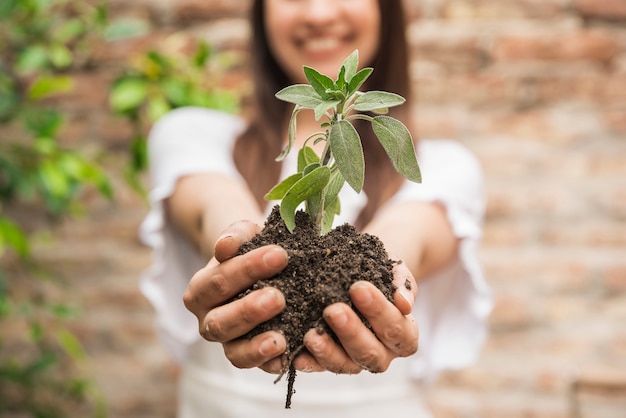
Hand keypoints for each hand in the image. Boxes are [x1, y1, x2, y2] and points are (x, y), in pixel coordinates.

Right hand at [183, 220, 289, 372]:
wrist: (263, 264)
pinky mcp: (250, 357)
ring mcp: (228, 343)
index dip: (247, 269)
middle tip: (278, 298)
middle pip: (221, 321)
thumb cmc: (250, 248)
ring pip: (234, 352)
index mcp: (200, 291)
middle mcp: (208, 321)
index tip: (280, 255)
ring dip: (256, 346)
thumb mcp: (243, 234)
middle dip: (249, 311)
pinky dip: (271, 364)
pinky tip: (289, 357)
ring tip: (280, 339)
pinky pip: (257, 367)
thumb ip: (234, 236)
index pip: (218, 281)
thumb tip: (224, 247)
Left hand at [294, 261, 418, 373]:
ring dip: (328, 352)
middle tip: (333, 310)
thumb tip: (403, 303)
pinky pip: (319, 368)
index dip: (380, 311)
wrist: (358, 272)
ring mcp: (355, 361)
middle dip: (352, 332)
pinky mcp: (329, 362)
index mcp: (404, 335)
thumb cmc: (378, 272)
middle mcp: (382, 353)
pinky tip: (296, 355)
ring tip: (312, 335)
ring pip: (346, 366)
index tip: (358, 288)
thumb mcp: (393, 270)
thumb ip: (401, 283)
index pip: (397, 330)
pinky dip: (308, 363)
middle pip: (371, 353)